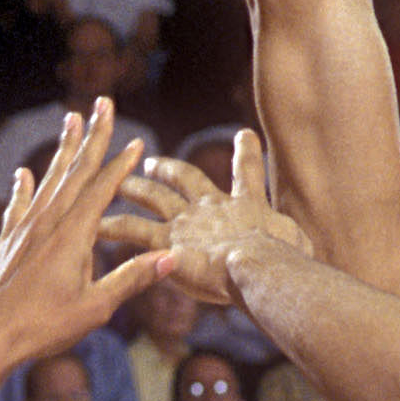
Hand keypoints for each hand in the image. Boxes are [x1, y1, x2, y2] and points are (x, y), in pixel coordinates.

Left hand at [0, 103, 166, 363]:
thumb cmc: (44, 327)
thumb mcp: (96, 307)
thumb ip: (132, 278)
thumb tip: (172, 258)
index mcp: (72, 235)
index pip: (101, 189)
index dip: (120, 164)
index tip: (136, 141)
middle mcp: (47, 223)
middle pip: (75, 171)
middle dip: (92, 136)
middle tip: (102, 103)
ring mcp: (24, 230)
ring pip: (48, 180)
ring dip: (63, 149)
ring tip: (70, 118)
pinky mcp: (7, 243)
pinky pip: (18, 206)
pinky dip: (24, 187)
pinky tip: (24, 174)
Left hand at [106, 128, 308, 310]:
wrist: (257, 265)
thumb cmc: (282, 260)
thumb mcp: (293, 244)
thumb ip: (290, 240)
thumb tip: (302, 244)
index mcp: (245, 205)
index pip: (247, 174)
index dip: (246, 154)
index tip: (243, 135)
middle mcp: (211, 206)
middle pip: (186, 178)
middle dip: (169, 169)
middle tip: (151, 162)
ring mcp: (185, 221)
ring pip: (152, 198)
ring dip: (134, 188)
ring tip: (117, 183)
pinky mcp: (164, 240)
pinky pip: (131, 230)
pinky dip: (114, 226)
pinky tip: (97, 226)